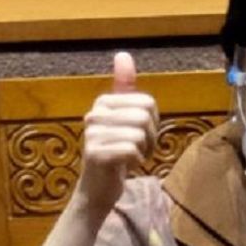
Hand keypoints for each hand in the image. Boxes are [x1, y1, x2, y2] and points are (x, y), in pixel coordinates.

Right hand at [75, 52, 158, 219]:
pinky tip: (126, 166)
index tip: (142, 136)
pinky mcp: (95, 154)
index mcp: (103, 103)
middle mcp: (94, 115)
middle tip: (139, 150)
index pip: (147, 102)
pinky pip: (131, 149)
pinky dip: (136, 161)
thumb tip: (123, 54)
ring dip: (143, 150)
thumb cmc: (115, 155)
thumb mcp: (124, 120)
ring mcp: (92, 134)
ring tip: (132, 157)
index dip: (153, 122)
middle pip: (144, 116)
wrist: (97, 191)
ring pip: (139, 134)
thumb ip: (124, 89)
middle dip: (150, 137)